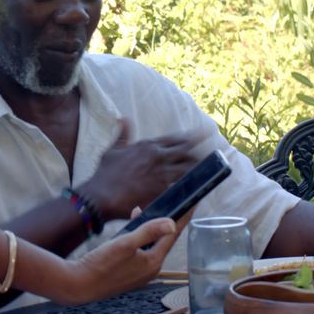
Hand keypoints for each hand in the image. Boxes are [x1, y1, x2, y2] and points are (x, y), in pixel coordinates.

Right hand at [53, 217, 178, 304]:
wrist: (79, 284)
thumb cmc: (101, 264)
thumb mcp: (125, 243)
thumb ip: (148, 231)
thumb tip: (172, 224)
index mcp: (153, 262)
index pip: (172, 236)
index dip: (181, 218)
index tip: (190, 206)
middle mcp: (150, 269)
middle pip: (163, 241)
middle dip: (167, 223)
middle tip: (174, 206)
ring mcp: (139, 273)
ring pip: (150, 246)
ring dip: (150, 230)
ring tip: (148, 212)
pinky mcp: (128, 273)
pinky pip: (140, 252)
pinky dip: (139, 239)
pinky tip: (131, 228)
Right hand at [77, 119, 203, 219]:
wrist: (101, 195)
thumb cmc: (105, 173)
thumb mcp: (113, 149)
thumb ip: (123, 134)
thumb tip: (124, 118)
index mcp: (148, 145)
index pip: (176, 138)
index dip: (192, 136)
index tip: (204, 133)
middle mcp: (158, 157)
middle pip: (187, 151)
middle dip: (201, 150)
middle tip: (213, 151)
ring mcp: (161, 174)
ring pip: (188, 168)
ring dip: (200, 168)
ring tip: (210, 169)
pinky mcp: (162, 190)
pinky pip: (182, 186)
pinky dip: (192, 185)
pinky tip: (200, 187)